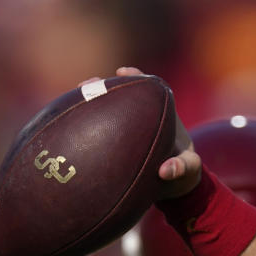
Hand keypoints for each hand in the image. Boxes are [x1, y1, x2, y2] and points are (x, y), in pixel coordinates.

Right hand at [80, 67, 200, 199]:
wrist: (175, 184)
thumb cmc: (184, 169)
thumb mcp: (189, 168)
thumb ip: (182, 166)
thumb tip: (165, 170)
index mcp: (162, 114)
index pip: (149, 88)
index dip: (135, 77)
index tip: (122, 72)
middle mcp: (142, 115)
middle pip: (122, 95)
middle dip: (104, 87)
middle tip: (88, 84)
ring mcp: (126, 127)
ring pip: (106, 110)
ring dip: (90, 103)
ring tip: (74, 98)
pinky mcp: (115, 140)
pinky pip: (99, 130)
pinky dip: (85, 127)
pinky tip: (65, 128)